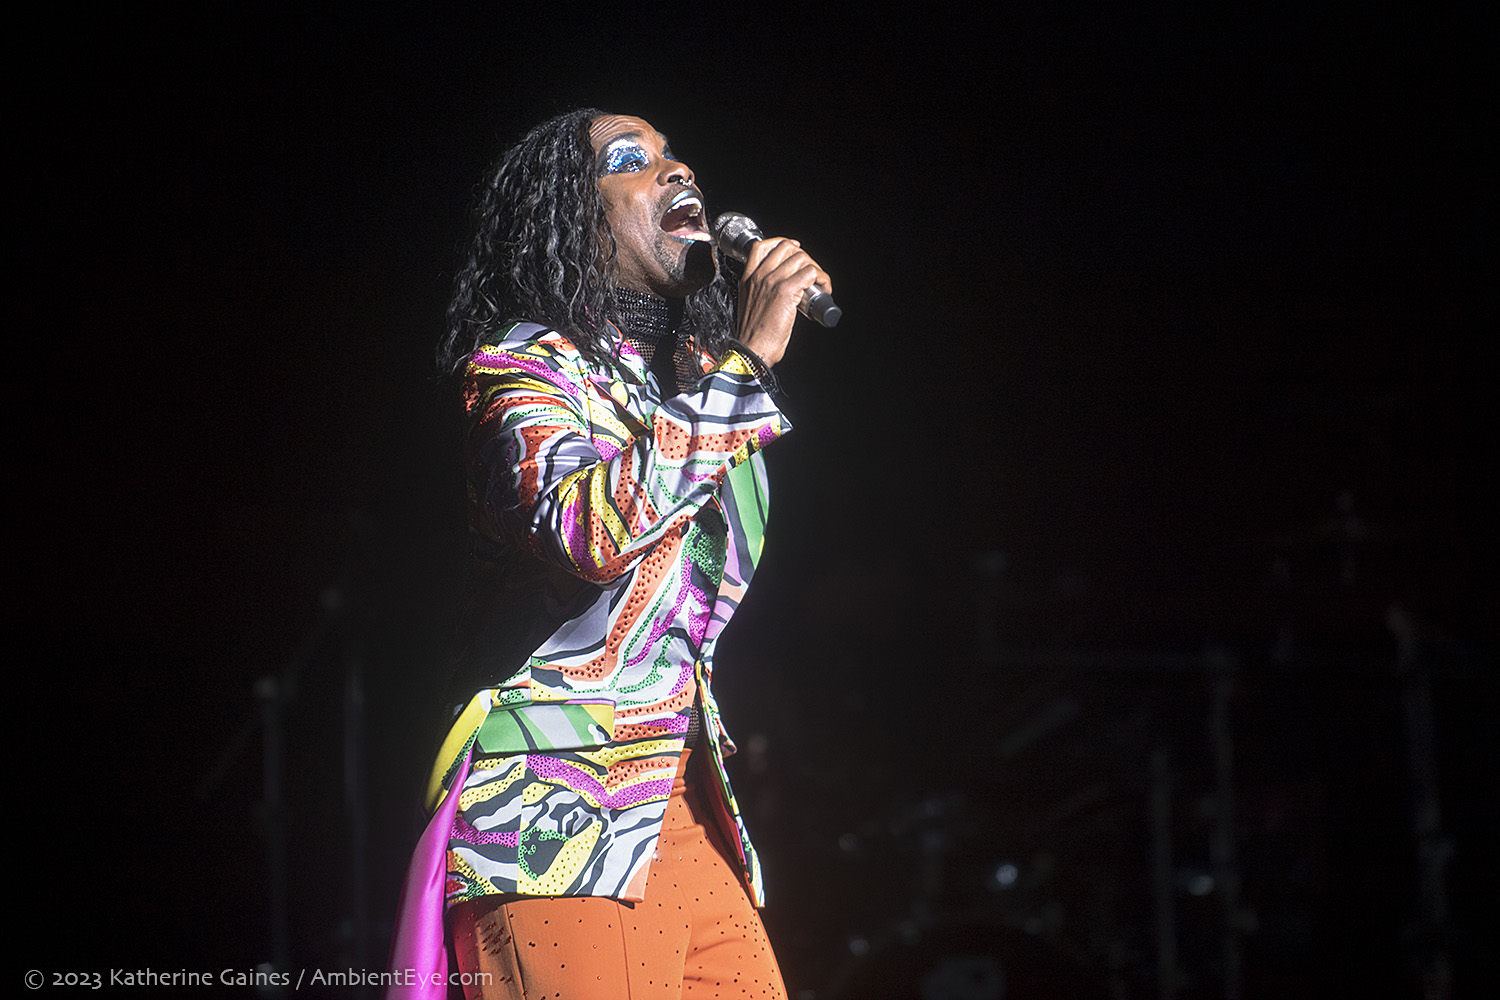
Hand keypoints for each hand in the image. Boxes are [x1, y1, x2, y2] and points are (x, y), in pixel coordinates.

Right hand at [733, 237, 831, 366]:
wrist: (752, 349)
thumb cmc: (754, 334)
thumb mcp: (749, 304)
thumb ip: (759, 291)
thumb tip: (779, 286)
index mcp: (748, 278)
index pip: (762, 246)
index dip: (782, 243)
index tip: (794, 249)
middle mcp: (759, 276)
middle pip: (786, 248)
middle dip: (803, 256)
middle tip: (811, 272)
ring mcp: (772, 281)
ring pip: (801, 258)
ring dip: (816, 268)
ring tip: (820, 283)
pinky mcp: (786, 291)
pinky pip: (810, 273)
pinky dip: (822, 279)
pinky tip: (824, 289)